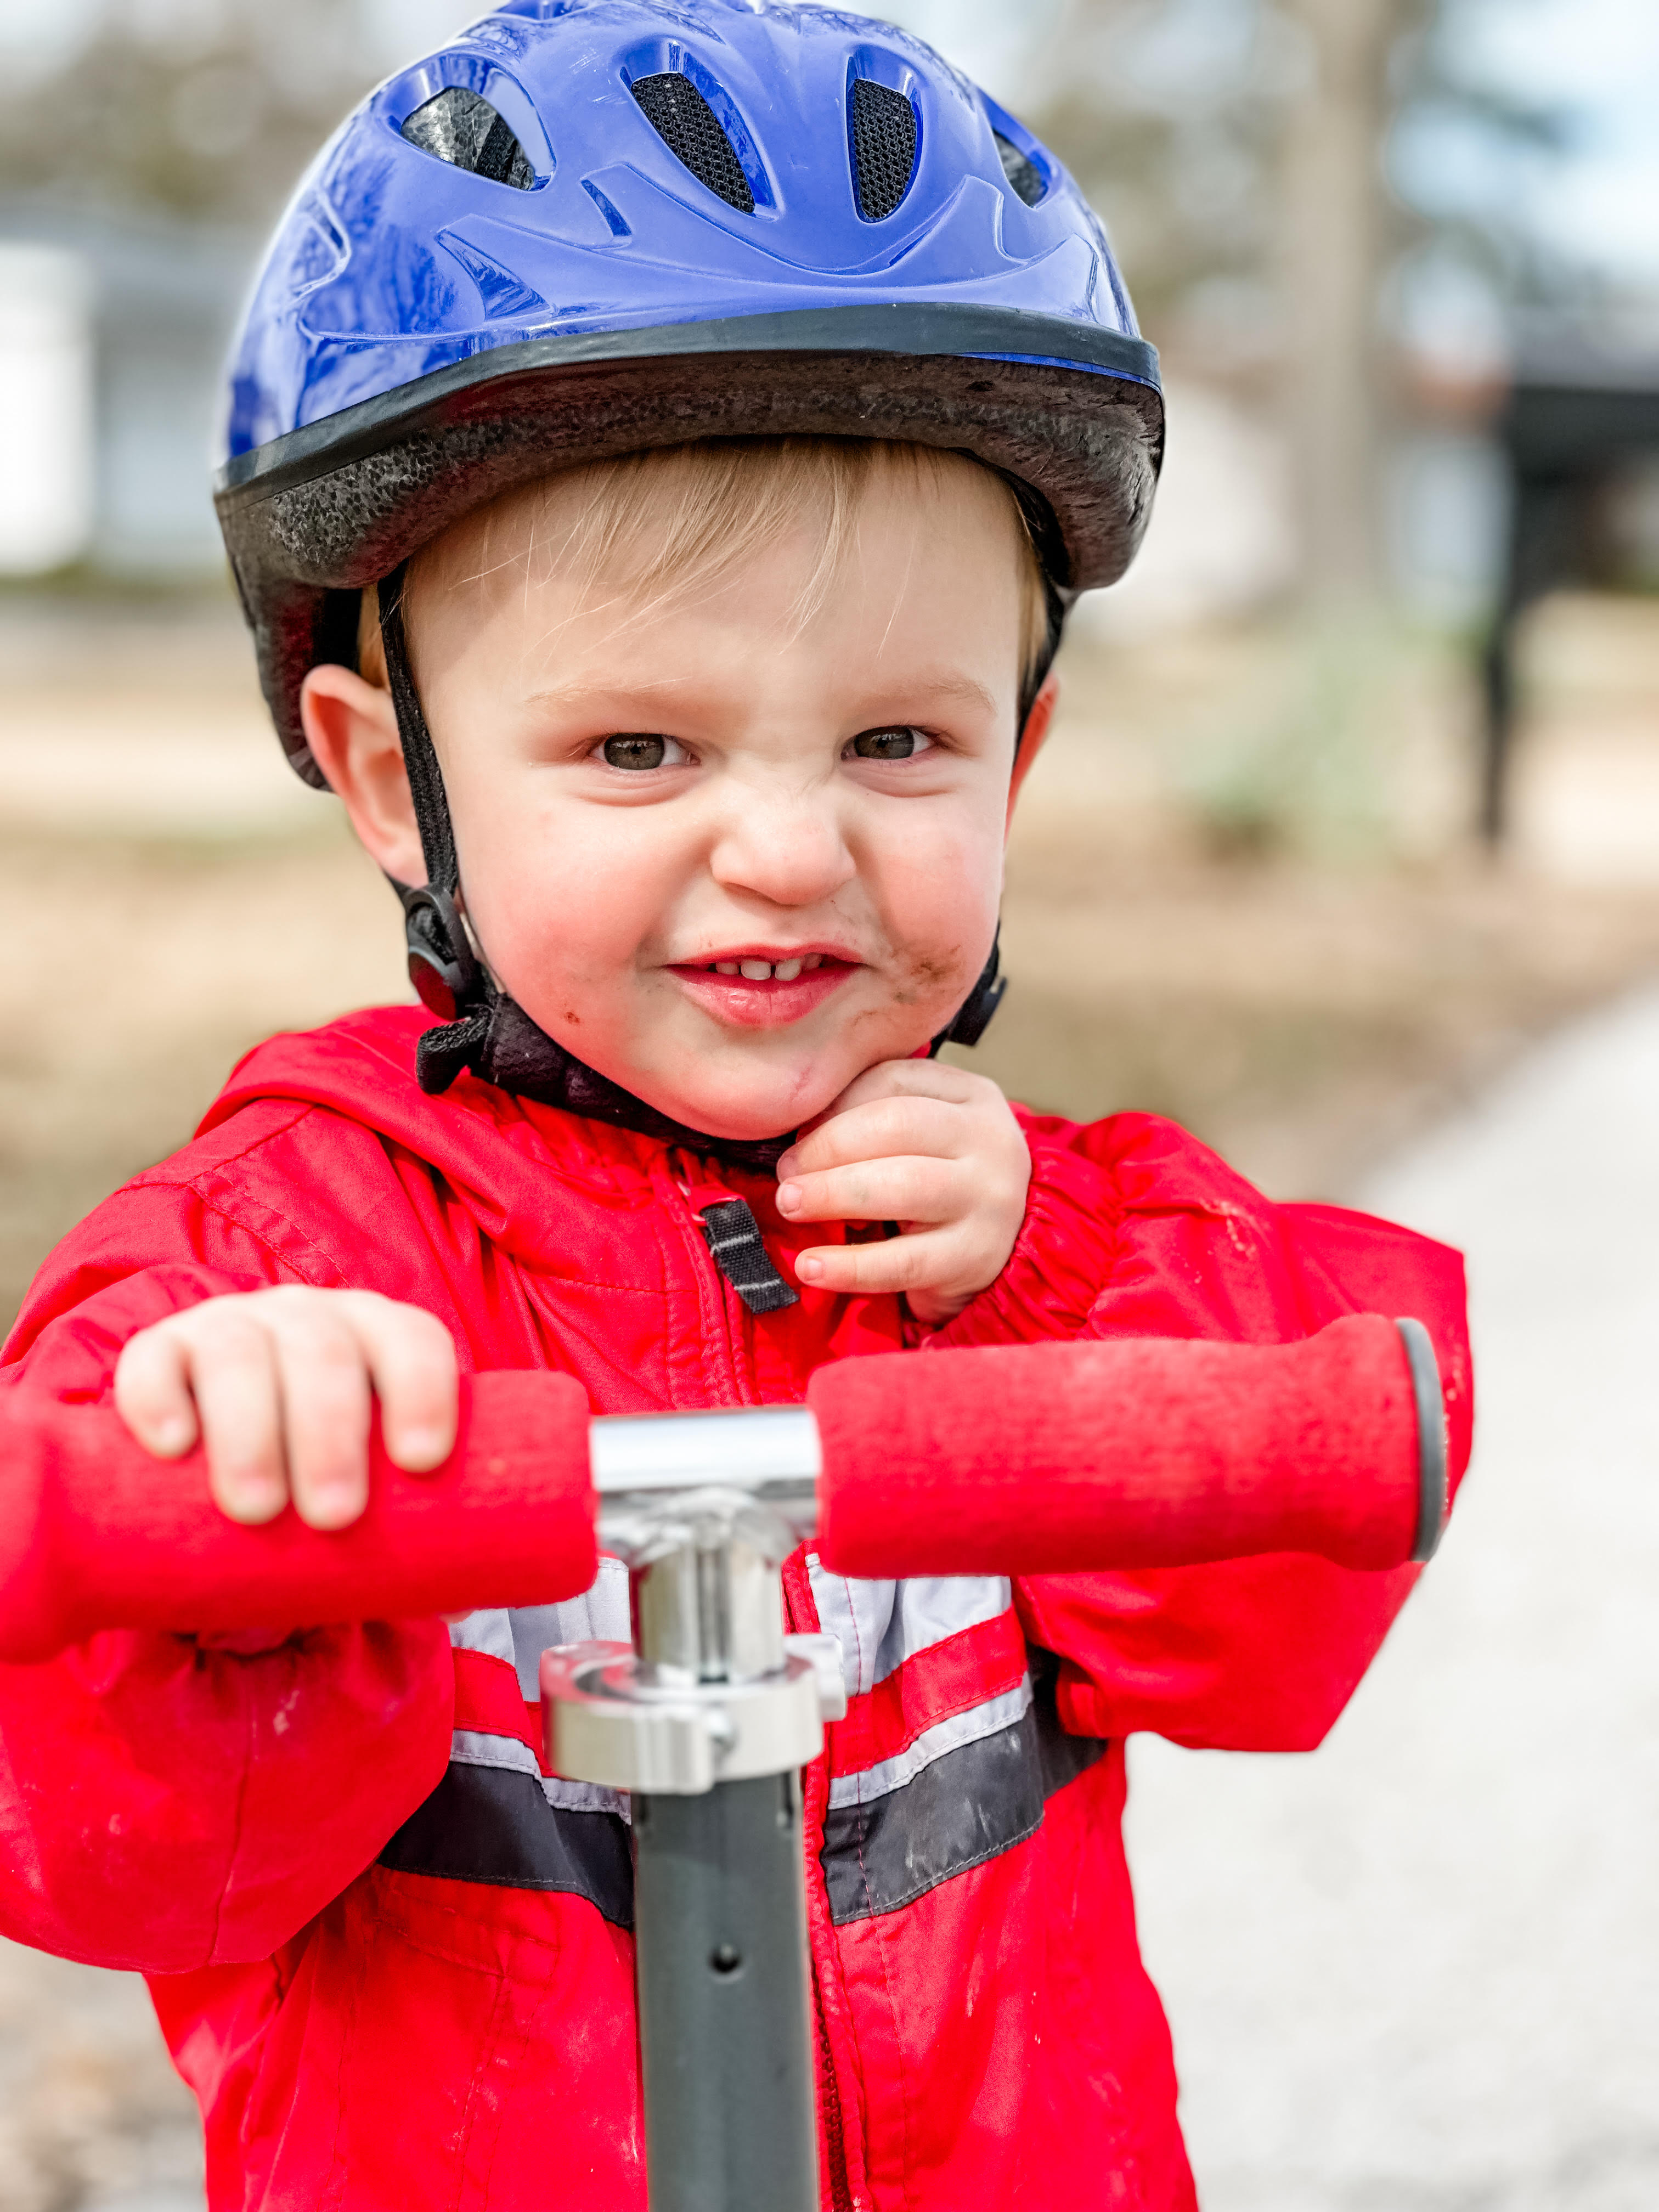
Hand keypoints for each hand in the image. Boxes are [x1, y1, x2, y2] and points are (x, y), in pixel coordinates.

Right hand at [114, 1287, 459, 1530]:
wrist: (232, 1445)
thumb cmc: (323, 1470)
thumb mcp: (371, 1489)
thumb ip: (409, 1533)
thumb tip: (456, 1602)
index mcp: (377, 1338)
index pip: (415, 1340)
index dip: (424, 1390)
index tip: (420, 1461)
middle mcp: (308, 1317)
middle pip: (326, 1353)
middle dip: (331, 1433)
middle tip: (334, 1516)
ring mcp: (229, 1326)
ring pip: (241, 1355)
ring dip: (251, 1430)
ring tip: (257, 1510)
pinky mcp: (159, 1351)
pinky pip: (152, 1360)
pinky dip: (159, 1400)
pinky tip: (174, 1448)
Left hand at [774, 1062, 1030, 1323]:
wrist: (1008, 1247)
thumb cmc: (943, 1178)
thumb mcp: (924, 1133)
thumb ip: (871, 1113)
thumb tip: (799, 1125)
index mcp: (971, 1095)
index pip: (893, 1080)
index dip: (834, 1103)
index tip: (797, 1131)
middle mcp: (989, 1140)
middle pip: (897, 1125)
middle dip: (827, 1147)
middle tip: (786, 1173)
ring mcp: (989, 1199)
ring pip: (903, 1185)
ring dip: (832, 1194)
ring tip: (790, 1205)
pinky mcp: (975, 1257)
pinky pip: (903, 1261)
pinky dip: (849, 1266)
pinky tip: (810, 1266)